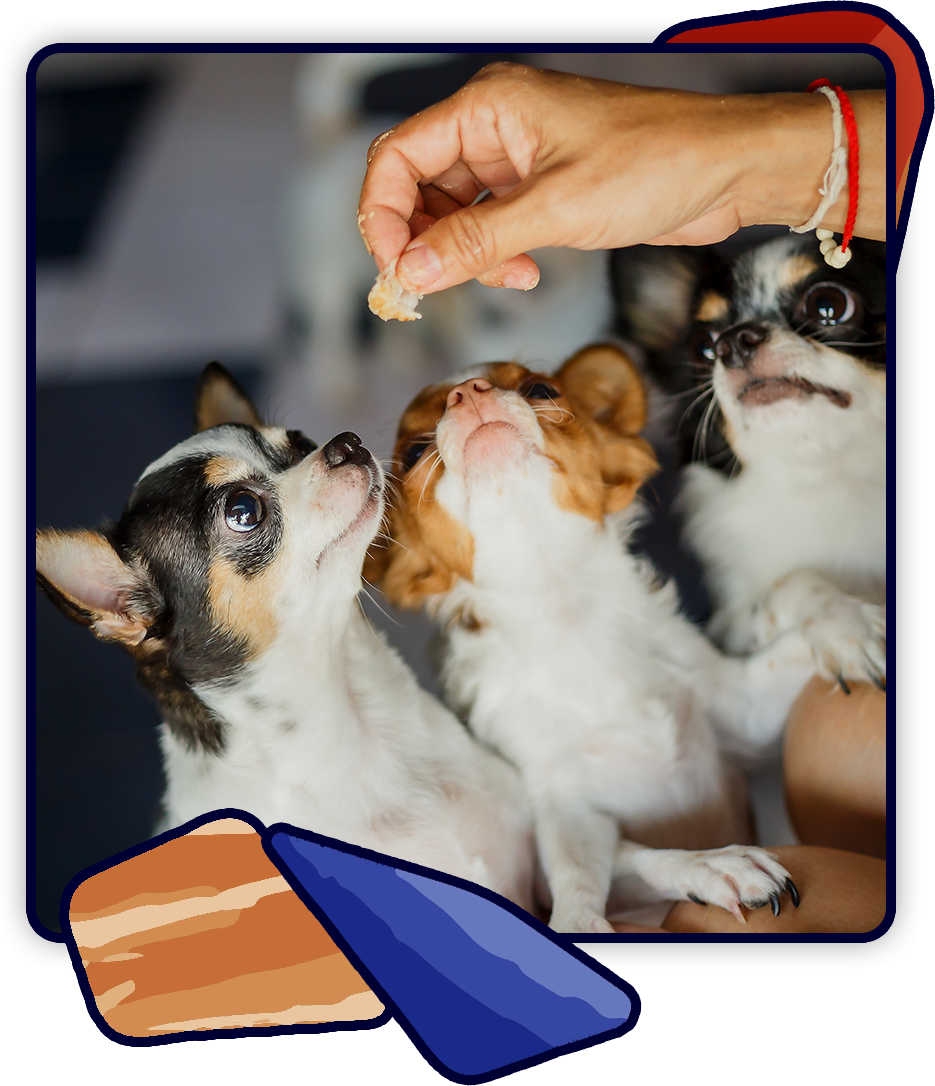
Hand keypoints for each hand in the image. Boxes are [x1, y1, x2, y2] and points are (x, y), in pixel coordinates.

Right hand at [357, 62, 876, 296]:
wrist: (726, 171)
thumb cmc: (656, 163)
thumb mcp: (556, 209)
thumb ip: (477, 242)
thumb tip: (412, 273)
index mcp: (488, 107)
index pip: (397, 158)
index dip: (383, 217)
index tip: (395, 271)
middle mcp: (494, 127)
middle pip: (418, 188)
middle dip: (421, 243)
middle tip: (429, 290)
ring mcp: (516, 159)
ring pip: (452, 214)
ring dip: (462, 256)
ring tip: (501, 279)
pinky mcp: (539, 188)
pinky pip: (489, 226)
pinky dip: (492, 257)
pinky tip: (522, 273)